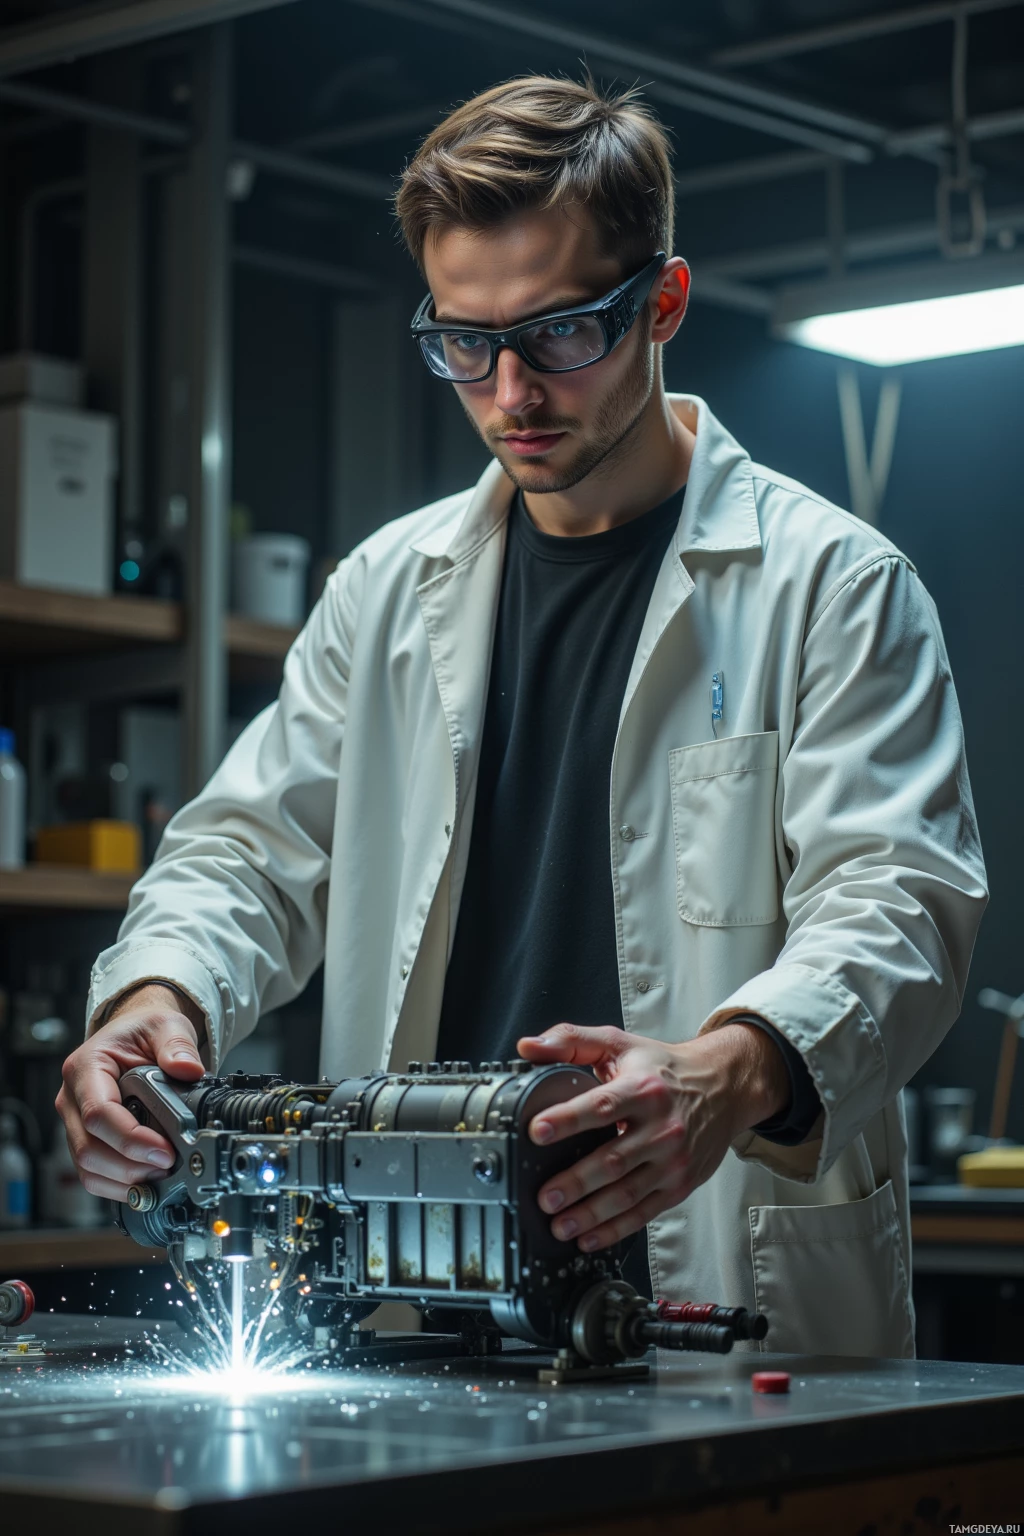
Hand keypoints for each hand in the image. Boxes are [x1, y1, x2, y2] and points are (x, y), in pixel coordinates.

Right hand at [56, 983, 206, 1200]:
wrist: (134, 1037)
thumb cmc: (143, 1031)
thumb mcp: (166, 1025)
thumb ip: (178, 1045)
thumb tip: (189, 1070)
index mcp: (85, 1068)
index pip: (99, 1113)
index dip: (131, 1139)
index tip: (164, 1151)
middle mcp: (71, 1098)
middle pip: (89, 1148)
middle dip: (131, 1166)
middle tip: (168, 1166)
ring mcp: (74, 1123)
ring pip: (88, 1168)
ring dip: (125, 1181)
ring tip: (161, 1176)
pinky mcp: (85, 1140)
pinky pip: (93, 1174)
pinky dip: (119, 1186)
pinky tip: (147, 1182)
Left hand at [517, 1021, 789, 1253]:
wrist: (723, 1088)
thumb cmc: (663, 1068)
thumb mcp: (620, 1044)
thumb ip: (572, 1040)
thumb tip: (528, 1046)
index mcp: (643, 1089)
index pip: (602, 1105)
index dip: (568, 1118)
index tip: (537, 1131)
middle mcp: (661, 1127)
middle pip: (614, 1159)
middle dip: (576, 1181)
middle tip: (545, 1197)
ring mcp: (672, 1160)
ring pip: (628, 1192)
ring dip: (591, 1213)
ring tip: (559, 1224)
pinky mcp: (679, 1184)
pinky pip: (645, 1212)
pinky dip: (616, 1229)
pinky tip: (589, 1238)